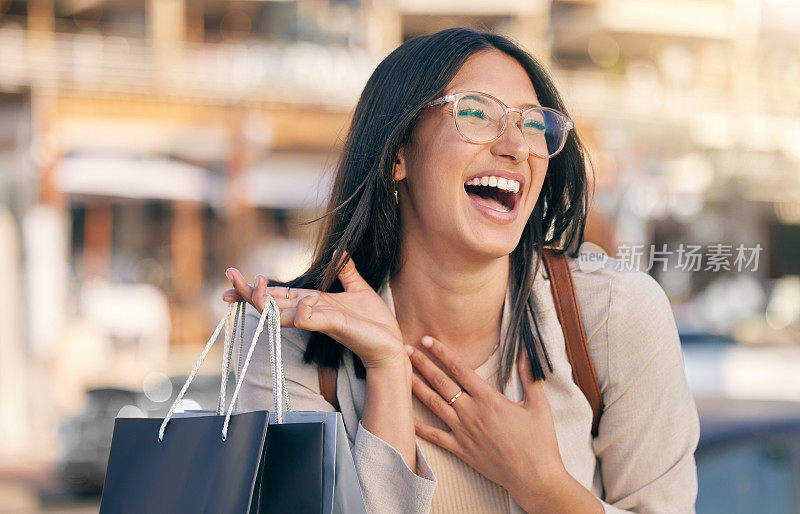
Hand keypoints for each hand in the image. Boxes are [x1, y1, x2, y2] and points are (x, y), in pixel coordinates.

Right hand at [221, 252, 405, 368]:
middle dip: (248, 291)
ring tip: (254, 283)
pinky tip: (307, 299)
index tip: (233, 279)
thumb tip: (340, 250)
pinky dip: (302, 310)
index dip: (256, 288)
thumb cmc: (374, 321)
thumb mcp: (359, 289)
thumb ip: (346, 271)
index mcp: (314, 302)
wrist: (390, 342)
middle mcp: (310, 312)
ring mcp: (318, 320)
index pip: (279, 294)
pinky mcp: (330, 325)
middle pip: (271, 303)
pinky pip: (306, 319)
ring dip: (264, 300)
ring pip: (280, 313)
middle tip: (229, 275)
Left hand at [407, 336, 568, 508]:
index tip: (428, 340)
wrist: (534, 476)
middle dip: (422, 364)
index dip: (441, 352)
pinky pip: (434, 436)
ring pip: (433, 404)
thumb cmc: (539, 441)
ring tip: (403, 373)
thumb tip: (527, 352)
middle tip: (407, 350)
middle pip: (441, 382)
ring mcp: (463, 431)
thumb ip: (529, 377)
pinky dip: (418, 426)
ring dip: (417, 386)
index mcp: (489, 399)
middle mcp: (471, 412)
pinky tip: (406, 416)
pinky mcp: (460, 449)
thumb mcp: (538, 405)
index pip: (459, 369)